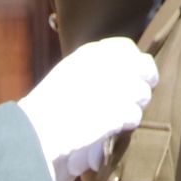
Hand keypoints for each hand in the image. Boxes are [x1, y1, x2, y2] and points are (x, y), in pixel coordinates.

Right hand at [17, 37, 157, 180]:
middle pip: (143, 67)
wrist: (36, 132)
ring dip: (135, 106)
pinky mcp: (117, 110)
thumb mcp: (69, 76)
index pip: (127, 48)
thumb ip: (94, 70)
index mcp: (90, 53)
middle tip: (138, 97)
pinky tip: (114, 128)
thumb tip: (123, 73)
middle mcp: (104, 63)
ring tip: (120, 117)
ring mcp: (112, 86)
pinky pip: (134, 115)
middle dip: (144, 83)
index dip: (135, 62)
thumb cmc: (48, 109)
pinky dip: (127, 123)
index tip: (135, 74)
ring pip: (142, 93)